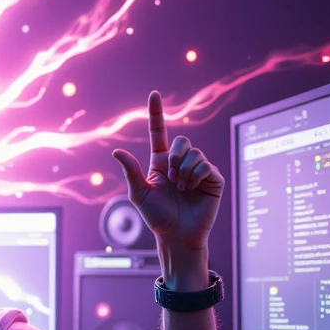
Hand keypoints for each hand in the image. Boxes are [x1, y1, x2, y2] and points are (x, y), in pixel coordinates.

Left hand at [112, 91, 223, 250]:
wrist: (177, 235)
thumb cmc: (157, 218)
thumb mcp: (140, 194)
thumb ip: (131, 171)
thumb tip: (116, 151)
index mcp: (161, 163)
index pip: (159, 133)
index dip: (156, 114)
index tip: (153, 94)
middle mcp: (180, 163)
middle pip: (181, 141)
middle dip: (175, 157)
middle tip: (171, 179)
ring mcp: (198, 170)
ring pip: (193, 153)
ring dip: (184, 172)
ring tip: (181, 189)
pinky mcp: (213, 178)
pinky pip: (205, 165)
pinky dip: (195, 177)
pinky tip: (192, 190)